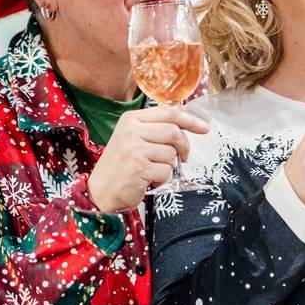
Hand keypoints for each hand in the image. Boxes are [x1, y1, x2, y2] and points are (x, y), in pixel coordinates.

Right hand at [89, 105, 208, 212]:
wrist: (100, 191)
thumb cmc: (121, 166)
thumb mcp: (133, 139)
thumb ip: (154, 128)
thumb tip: (185, 119)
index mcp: (131, 119)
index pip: (169, 113)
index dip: (190, 120)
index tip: (204, 128)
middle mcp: (131, 131)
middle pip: (174, 132)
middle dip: (184, 146)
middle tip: (183, 157)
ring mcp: (135, 149)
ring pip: (171, 153)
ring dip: (169, 166)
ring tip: (153, 170)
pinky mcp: (139, 168)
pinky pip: (166, 171)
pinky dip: (162, 179)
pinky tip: (149, 180)